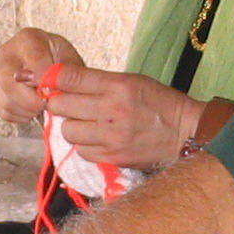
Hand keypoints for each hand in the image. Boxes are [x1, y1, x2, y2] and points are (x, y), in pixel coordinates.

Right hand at [0, 28, 82, 122]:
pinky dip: (18, 116)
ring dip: (26, 110)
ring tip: (40, 108)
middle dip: (30, 101)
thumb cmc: (59, 59)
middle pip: (9, 81)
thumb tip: (52, 90)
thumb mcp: (70, 60)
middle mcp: (6, 52)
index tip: (52, 91)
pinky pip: (1, 110)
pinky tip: (30, 111)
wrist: (48, 62)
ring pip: (4, 99)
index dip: (43, 79)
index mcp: (28, 39)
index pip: (32, 58)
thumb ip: (66, 73)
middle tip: (46, 105)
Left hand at [41, 65, 200, 169]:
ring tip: (86, 124)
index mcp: (117, 84)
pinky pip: (82, 151)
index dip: (51, 79)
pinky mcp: (112, 156)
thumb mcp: (132, 81)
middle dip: (59, 104)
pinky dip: (85, 146)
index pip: (69, 77)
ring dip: (72, 127)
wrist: (186, 134)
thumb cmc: (158, 104)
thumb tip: (60, 80)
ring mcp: (111, 136)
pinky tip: (98, 140)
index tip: (47, 82)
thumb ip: (97, 82)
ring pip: (67, 131)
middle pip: (60, 104)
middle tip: (69, 105)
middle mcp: (112, 109)